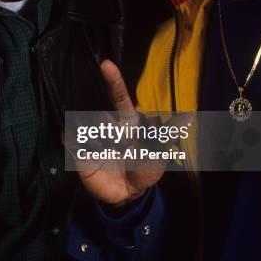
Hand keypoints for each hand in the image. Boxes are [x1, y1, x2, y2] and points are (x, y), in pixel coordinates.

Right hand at [65, 59, 168, 206]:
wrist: (127, 196)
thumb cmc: (145, 170)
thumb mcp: (158, 153)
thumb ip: (168, 134)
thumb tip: (190, 116)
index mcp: (127, 122)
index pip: (119, 96)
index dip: (113, 80)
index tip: (106, 64)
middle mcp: (108, 126)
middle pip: (101, 115)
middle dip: (108, 130)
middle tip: (119, 147)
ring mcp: (92, 138)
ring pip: (86, 125)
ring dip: (96, 140)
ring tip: (105, 153)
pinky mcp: (79, 153)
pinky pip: (70, 139)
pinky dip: (76, 142)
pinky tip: (84, 150)